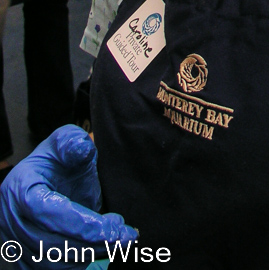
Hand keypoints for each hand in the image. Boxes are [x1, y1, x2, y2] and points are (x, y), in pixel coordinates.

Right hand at [0, 125, 136, 266]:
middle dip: (93, 243)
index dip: (80, 223)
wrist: (44, 179)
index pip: (48, 212)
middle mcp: (14, 221)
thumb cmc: (55, 161)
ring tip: (119, 240)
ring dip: (91, 256)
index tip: (112, 226)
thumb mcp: (65, 142)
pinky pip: (54, 269)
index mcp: (21, 190)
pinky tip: (105, 251)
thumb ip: (73, 142)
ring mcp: (18, 244)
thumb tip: (83, 147)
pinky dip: (82, 264)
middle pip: (52, 244)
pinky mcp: (27, 259)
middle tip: (125, 236)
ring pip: (54, 263)